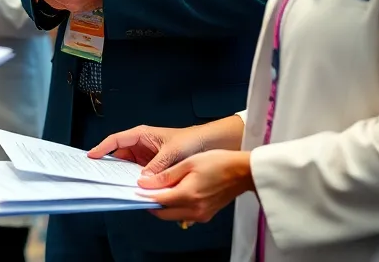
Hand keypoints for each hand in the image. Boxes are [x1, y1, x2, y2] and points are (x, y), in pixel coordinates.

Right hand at [88, 124, 210, 174]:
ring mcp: (145, 157)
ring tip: (114, 185)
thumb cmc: (189, 140)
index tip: (92, 157)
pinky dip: (135, 182)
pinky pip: (139, 175)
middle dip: (109, 166)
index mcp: (141, 135)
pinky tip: (133, 189)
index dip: (102, 148)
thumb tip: (144, 179)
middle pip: (118, 156)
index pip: (116, 140)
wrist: (206, 145)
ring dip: (123, 176)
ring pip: (127, 168)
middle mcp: (140, 145)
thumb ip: (157, 166)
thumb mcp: (172, 152)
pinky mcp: (151, 168)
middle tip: (100, 176)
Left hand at [137, 149, 254, 223]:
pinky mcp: (206, 215)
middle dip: (151, 204)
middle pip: (163, 213)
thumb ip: (165, 175)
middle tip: (145, 190)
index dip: (144, 195)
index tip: (136, 189)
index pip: (158, 201)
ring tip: (160, 189)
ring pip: (173, 216)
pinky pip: (184, 215)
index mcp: (188, 195)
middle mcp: (194, 210)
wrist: (242, 171)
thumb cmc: (219, 163)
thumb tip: (145, 183)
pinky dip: (176, 207)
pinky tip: (176, 193)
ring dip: (163, 206)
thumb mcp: (188, 163)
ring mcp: (201, 215)